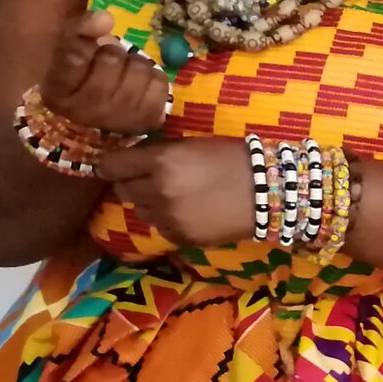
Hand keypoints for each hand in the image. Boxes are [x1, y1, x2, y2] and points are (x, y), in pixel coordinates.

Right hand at [42, 11, 170, 135]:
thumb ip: (80, 29)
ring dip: (135, 65)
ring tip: (126, 75)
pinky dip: (153, 78)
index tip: (93, 37)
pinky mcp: (146, 121)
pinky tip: (142, 85)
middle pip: (111, 59)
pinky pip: (159, 84)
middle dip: (114, 54)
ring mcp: (116, 119)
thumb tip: (105, 17)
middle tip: (109, 63)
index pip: (74, 56)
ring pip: (138, 69)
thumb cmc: (83, 79)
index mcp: (57, 91)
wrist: (101, 121)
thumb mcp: (71, 52)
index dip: (85, 40)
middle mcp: (84, 110)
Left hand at [96, 138, 253, 248]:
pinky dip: (170, 220)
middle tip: (151, 179)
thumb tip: (133, 160)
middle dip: (132, 183)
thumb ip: (160, 153)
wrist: (270, 192)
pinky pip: (162, 227)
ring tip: (175, 197)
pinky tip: (191, 212)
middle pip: (122, 190)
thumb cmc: (234, 159)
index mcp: (161, 161)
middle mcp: (158, 190)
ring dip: (150, 203)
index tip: (117, 165)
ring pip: (140, 211)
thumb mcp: (193, 145)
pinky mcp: (181, 236)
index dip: (112, 164)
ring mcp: (169, 216)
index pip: (112, 165)